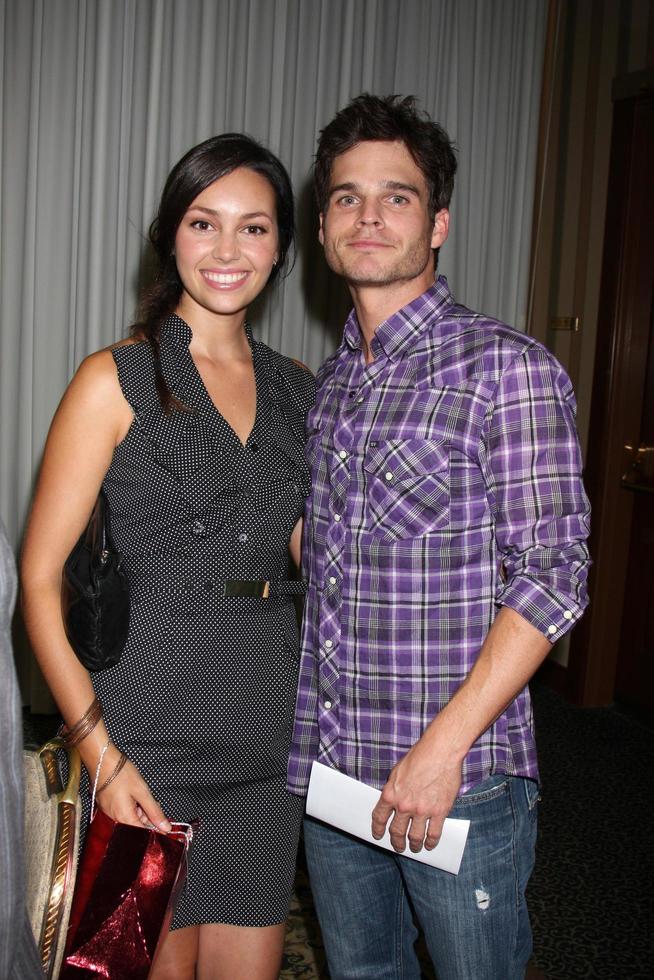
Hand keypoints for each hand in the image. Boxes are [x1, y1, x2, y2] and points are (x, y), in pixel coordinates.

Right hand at [95, 751, 171, 832]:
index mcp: (124, 818)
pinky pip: (122, 810)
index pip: (142, 833)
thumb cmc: (122, 774)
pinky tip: (134, 794)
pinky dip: (131, 805)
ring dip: (139, 810)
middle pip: (136, 825)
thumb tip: (166, 828)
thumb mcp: (143, 792)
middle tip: (153, 802)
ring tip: (142, 794)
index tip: (164, 825)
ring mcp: (109, 812)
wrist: (103, 760)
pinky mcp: (106, 805)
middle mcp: (114, 818)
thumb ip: (154, 812)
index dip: (155, 830)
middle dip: (147, 816)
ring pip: (129, 817)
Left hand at [371, 736, 461, 852]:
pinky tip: (430, 844)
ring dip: (413, 845)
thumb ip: (394, 789)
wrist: (440, 752)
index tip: (378, 835)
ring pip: (415, 836)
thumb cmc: (419, 756)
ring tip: (414, 848)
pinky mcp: (439, 812)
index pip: (379, 817)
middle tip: (398, 846)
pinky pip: (434, 833)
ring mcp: (422, 810)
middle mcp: (404, 805)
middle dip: (396, 842)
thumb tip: (392, 803)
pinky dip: (431, 842)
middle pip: (397, 831)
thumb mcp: (397, 771)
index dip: (377, 829)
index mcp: (391, 794)